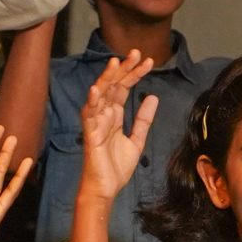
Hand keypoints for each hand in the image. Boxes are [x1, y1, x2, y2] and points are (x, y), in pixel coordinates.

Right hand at [78, 52, 156, 203]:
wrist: (106, 188)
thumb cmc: (116, 167)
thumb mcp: (137, 140)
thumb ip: (143, 120)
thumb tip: (153, 97)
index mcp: (114, 115)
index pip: (124, 88)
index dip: (135, 74)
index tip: (149, 61)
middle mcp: (104, 115)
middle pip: (113, 86)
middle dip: (124, 69)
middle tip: (136, 53)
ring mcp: (96, 123)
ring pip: (100, 95)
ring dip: (107, 78)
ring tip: (116, 62)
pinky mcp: (90, 134)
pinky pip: (89, 115)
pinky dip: (91, 102)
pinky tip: (95, 89)